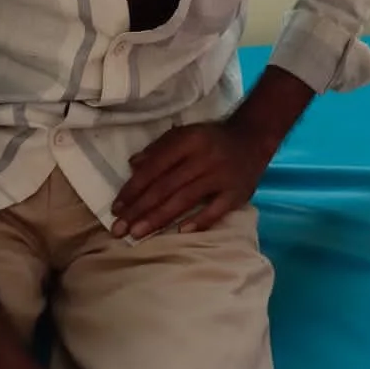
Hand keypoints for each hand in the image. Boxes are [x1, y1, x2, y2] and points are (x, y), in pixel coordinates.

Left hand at [112, 117, 272, 239]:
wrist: (252, 138)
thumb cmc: (210, 139)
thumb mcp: (184, 134)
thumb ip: (158, 148)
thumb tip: (132, 165)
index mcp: (188, 141)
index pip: (155, 167)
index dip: (134, 188)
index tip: (116, 208)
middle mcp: (203, 158)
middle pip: (166, 186)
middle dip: (139, 209)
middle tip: (119, 229)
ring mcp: (221, 176)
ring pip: (185, 199)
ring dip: (159, 218)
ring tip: (137, 234)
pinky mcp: (237, 192)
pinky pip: (216, 210)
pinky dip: (199, 221)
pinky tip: (180, 233)